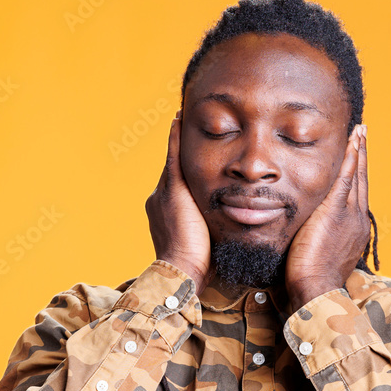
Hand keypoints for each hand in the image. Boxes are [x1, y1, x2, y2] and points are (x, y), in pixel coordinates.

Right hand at [145, 111, 211, 292]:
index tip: (191, 162)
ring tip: (181, 119)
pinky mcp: (172, 190)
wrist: (182, 271)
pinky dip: (175, 139)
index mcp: (166, 212)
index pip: (178, 186)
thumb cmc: (199, 267)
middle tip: (183, 128)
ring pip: (175, 162)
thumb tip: (231, 230)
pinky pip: (174, 157)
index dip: (185, 174)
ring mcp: (163, 193)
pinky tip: (178, 119)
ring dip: (177, 141)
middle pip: (175, 171)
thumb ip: (213, 229)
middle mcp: (159, 199)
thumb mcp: (206, 242)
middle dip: (180, 154)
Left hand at [285, 124, 368, 310]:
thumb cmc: (310, 281)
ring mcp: (350, 215)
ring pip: (356, 176)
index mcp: (354, 232)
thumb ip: (314, 239)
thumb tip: (302, 233)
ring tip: (359, 131)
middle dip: (361, 156)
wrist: (314, 290)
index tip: (356, 158)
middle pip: (361, 181)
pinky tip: (351, 142)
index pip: (355, 196)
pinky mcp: (336, 212)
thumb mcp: (317, 255)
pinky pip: (347, 179)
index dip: (356, 175)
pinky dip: (351, 159)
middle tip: (362, 135)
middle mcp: (357, 221)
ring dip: (358, 151)